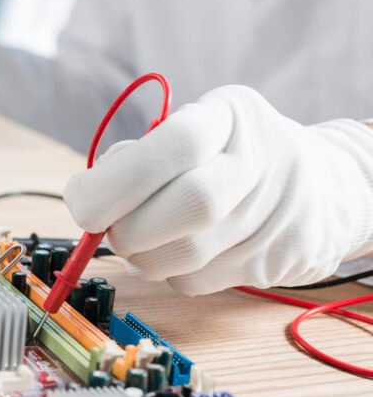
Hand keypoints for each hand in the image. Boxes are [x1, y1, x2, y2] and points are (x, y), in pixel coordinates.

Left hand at [63, 85, 372, 294]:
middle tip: (103, 225)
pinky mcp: (272, 261)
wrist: (317, 185)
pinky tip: (173, 251)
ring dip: (139, 256)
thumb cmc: (224, 153)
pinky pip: (194, 281)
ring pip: (186, 255)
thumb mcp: (192, 126)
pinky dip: (167, 273)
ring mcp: (274, 214)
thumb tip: (89, 194)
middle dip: (126, 226)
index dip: (116, 179)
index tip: (80, 198)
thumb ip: (140, 154)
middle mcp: (262, 161)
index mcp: (231, 114)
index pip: (176, 143)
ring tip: (135, 238)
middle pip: (190, 205)